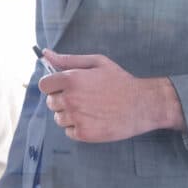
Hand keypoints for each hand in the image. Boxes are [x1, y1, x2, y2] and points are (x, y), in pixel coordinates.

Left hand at [38, 50, 182, 143]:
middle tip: (84, 98)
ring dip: (70, 115)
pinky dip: (78, 128)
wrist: (142, 105)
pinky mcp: (83, 133)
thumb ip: (68, 59)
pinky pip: (68, 131)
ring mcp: (76, 117)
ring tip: (91, 109)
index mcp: (72, 79)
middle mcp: (71, 99)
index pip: (44, 85)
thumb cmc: (120, 82)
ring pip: (59, 118)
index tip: (64, 88)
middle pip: (51, 103)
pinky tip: (93, 120)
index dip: (54, 86)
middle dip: (63, 100)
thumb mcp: (97, 63)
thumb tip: (45, 53)